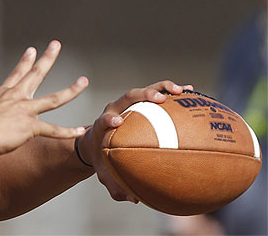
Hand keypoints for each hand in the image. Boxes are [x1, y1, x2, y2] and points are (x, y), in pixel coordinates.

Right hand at [0, 40, 88, 155]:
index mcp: (4, 94)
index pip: (17, 73)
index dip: (26, 61)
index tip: (32, 50)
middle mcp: (17, 97)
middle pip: (36, 74)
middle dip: (47, 58)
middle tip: (56, 45)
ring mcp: (26, 110)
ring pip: (54, 99)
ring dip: (71, 90)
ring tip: (83, 82)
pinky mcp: (31, 126)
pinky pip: (53, 130)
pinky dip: (68, 132)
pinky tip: (79, 131)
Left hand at [78, 80, 193, 202]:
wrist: (95, 141)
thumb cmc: (102, 158)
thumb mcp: (104, 174)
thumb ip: (114, 186)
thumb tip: (132, 199)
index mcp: (103, 125)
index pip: (105, 118)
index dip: (110, 118)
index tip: (118, 121)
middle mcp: (116, 109)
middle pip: (128, 96)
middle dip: (143, 95)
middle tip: (159, 99)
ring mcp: (128, 103)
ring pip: (145, 90)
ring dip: (162, 88)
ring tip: (181, 91)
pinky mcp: (139, 102)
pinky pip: (157, 93)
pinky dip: (172, 92)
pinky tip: (190, 92)